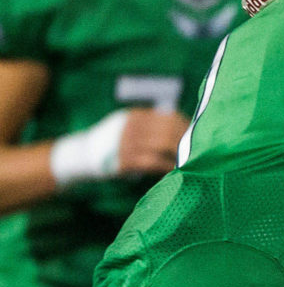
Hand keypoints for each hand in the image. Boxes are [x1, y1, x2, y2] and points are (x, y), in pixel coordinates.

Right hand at [50, 107, 189, 186]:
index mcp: (135, 116)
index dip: (185, 127)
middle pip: (167, 131)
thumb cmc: (114, 140)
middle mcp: (130, 127)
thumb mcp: (129, 124)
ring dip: (178, 154)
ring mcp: (125, 144)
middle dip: (185, 141)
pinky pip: (151, 162)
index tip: (196, 135)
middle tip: (199, 150)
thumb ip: (150, 123)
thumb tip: (183, 125)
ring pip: (161, 147)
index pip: (168, 117)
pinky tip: (174, 170)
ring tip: (190, 160)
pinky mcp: (122, 161)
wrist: (81, 154)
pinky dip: (165, 166)